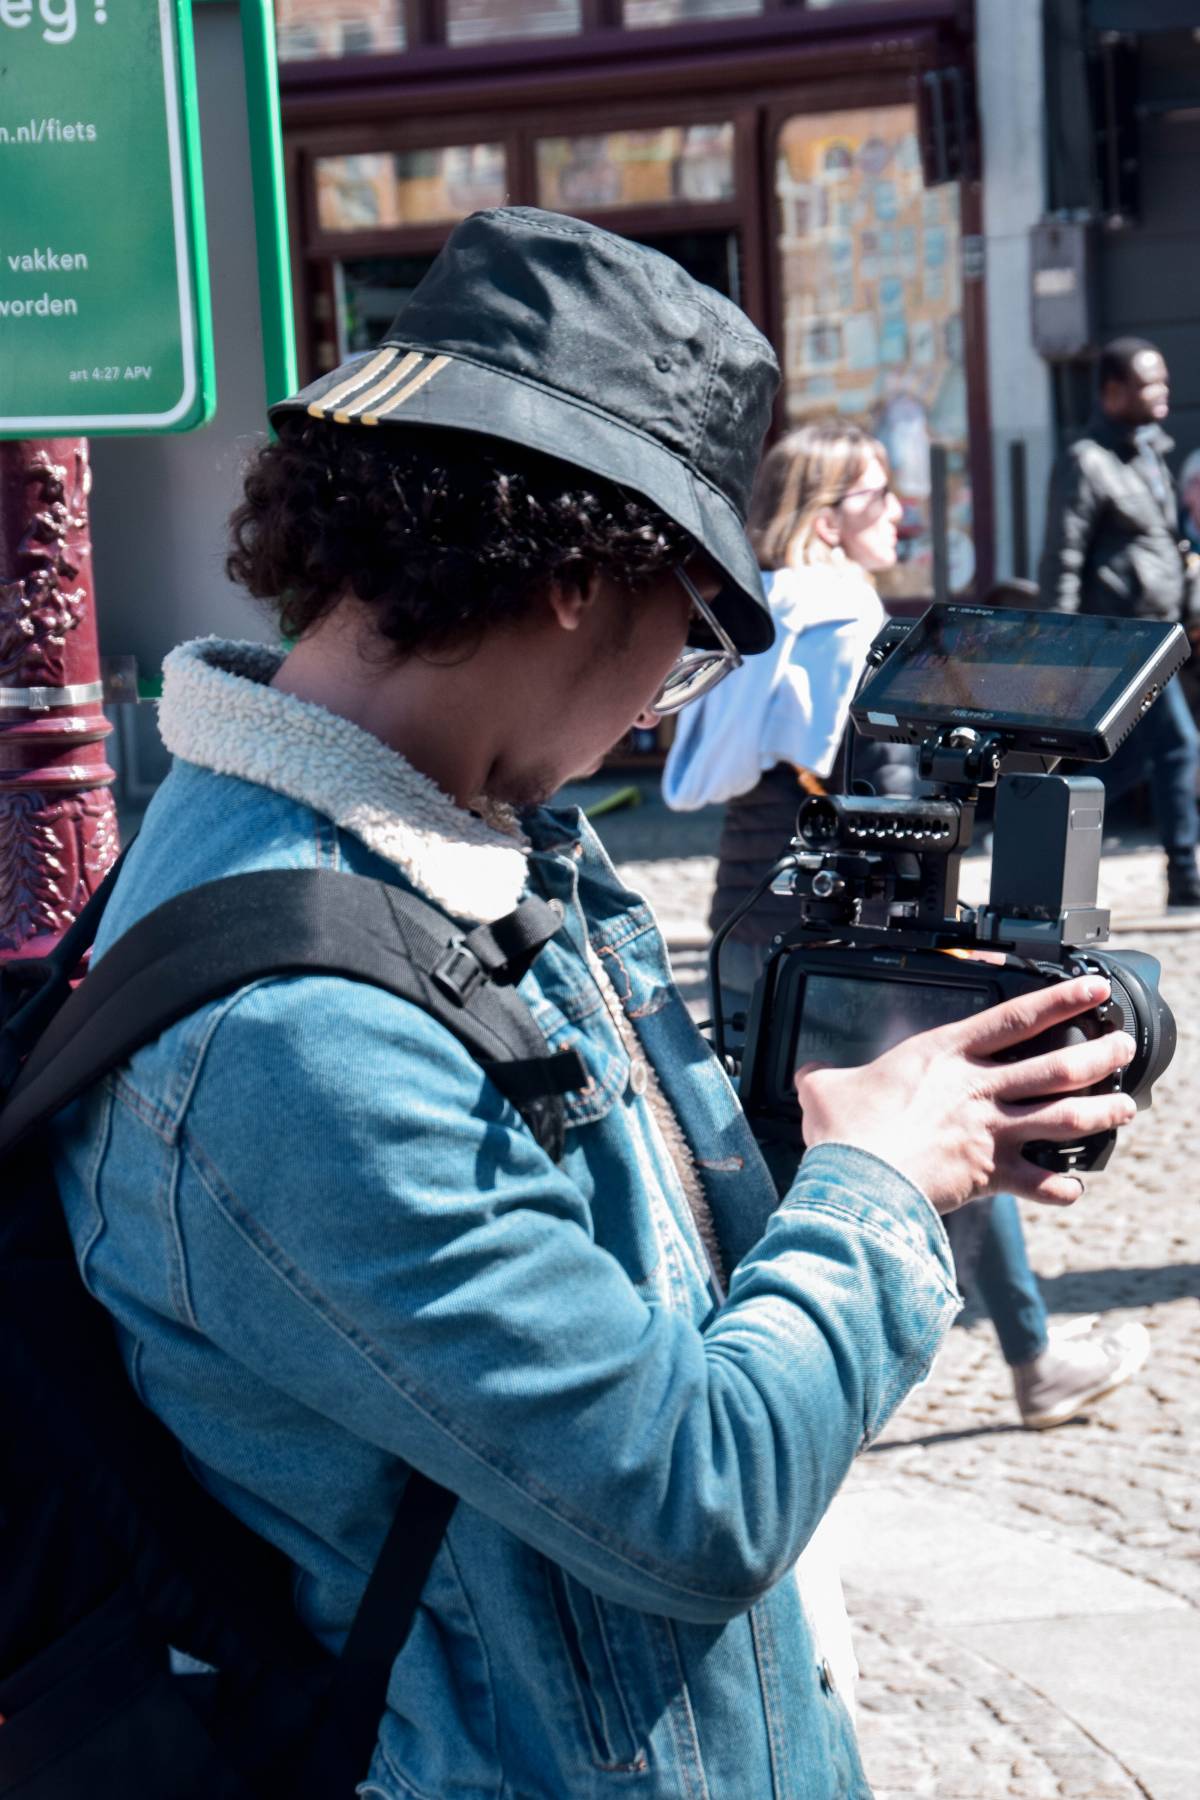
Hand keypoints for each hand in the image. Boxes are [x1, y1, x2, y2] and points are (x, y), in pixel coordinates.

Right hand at [794, 975, 1136, 1213]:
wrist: (859, 1183)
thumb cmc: (847, 1134)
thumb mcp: (825, 1090)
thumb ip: (824, 1076)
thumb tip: (806, 1073)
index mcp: (945, 1057)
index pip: (1015, 1017)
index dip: (1060, 1000)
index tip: (1093, 988)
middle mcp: (978, 1089)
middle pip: (1058, 1065)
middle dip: (1101, 1055)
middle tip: (1122, 1047)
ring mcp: (990, 1132)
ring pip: (1065, 1116)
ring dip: (1102, 1112)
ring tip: (1125, 1108)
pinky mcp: (991, 1175)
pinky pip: (1041, 1183)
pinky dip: (1063, 1187)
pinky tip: (1075, 1186)